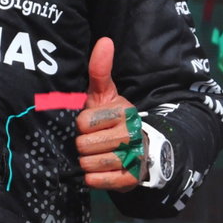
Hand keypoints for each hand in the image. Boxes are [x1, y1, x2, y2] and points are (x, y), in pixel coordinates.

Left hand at [74, 38, 143, 190]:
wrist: (142, 150)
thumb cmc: (113, 119)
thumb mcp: (105, 95)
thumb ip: (100, 71)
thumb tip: (105, 41)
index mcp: (123, 112)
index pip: (83, 122)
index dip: (81, 125)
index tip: (88, 125)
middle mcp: (132, 134)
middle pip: (85, 144)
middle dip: (82, 145)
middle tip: (90, 143)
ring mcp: (134, 158)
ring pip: (90, 163)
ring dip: (86, 162)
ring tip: (94, 156)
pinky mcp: (132, 179)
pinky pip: (100, 181)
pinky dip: (93, 179)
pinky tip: (98, 171)